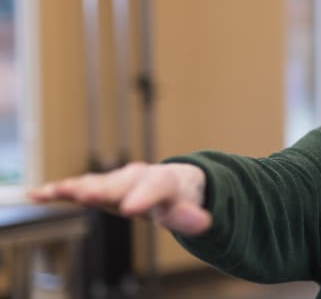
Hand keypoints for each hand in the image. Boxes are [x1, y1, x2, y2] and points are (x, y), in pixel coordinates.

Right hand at [28, 162, 211, 235]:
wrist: (174, 182)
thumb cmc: (180, 199)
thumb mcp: (190, 210)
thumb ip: (192, 217)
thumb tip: (204, 223)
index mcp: (164, 181)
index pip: (156, 187)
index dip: (143, 197)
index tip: (130, 208)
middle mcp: (137, 176)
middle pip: (119, 183)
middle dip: (103, 190)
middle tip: (85, 196)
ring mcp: (117, 180)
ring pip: (95, 182)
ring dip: (75, 187)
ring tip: (55, 192)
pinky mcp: (100, 187)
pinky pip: (79, 187)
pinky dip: (60, 190)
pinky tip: (37, 195)